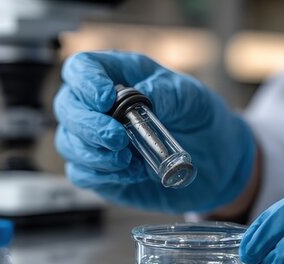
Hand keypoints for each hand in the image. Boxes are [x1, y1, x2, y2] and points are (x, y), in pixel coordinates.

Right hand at [54, 51, 255, 212]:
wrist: (217, 160)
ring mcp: (96, 139)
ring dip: (93, 154)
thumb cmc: (200, 117)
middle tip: (118, 139)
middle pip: (66, 107)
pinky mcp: (100, 170)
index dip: (85, 83)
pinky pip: (81, 173)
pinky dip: (102, 175)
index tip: (105, 100)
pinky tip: (131, 173)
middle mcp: (99, 106)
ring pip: (68, 143)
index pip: (81, 68)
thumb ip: (168, 92)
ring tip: (127, 160)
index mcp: (118, 75)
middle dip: (87, 125)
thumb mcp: (192, 97)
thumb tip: (144, 94)